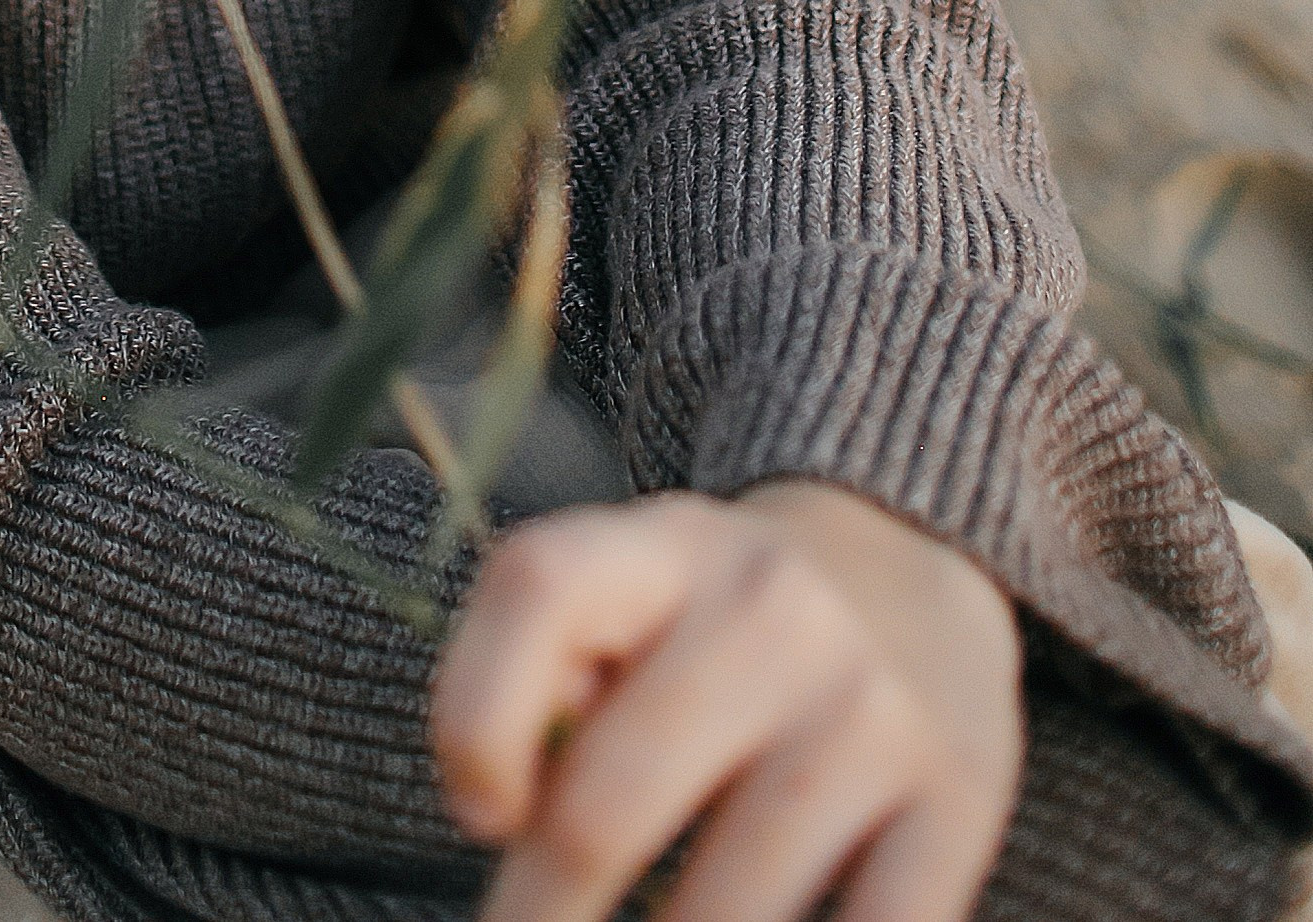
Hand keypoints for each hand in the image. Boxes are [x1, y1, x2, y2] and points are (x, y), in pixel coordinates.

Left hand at [429, 480, 1022, 921]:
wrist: (913, 553)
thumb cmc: (721, 612)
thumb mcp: (631, 582)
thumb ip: (553, 666)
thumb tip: (503, 806)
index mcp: (663, 546)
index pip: (537, 590)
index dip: (475, 716)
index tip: (480, 815)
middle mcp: (769, 610)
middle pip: (613, 794)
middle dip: (544, 911)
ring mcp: (869, 707)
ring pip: (733, 904)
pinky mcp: (958, 795)